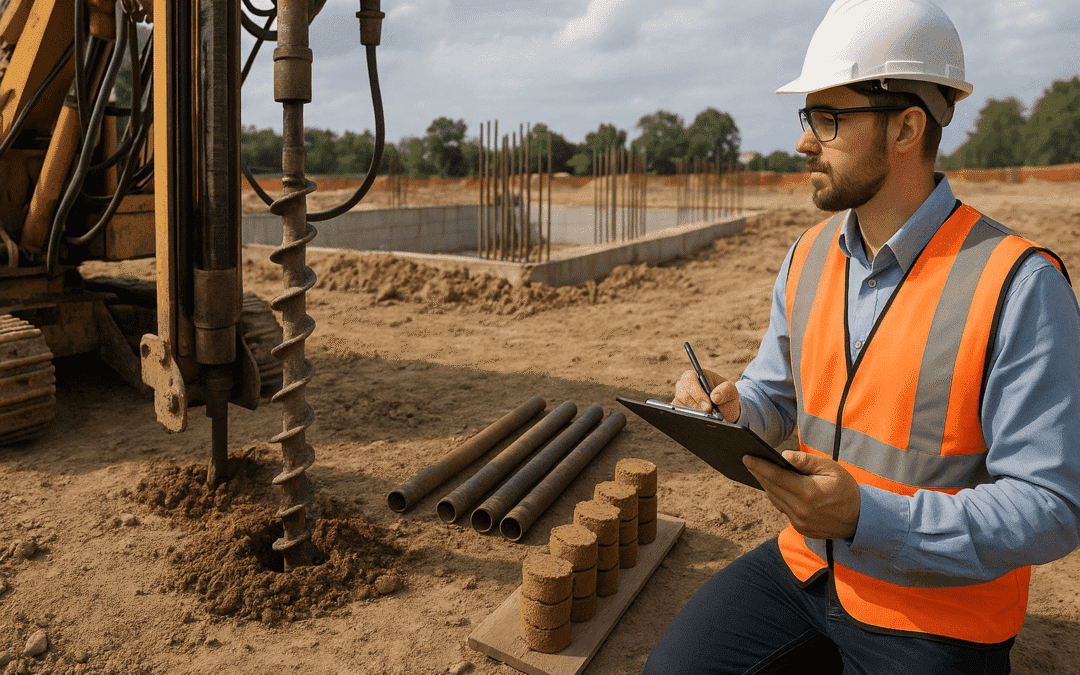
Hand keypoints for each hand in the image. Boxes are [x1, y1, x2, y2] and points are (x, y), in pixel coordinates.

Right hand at [673, 369, 740, 421]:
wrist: (724, 411)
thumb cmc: (725, 397)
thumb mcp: (731, 391)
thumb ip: (726, 390)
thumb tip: (714, 397)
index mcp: (696, 376)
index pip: (689, 379)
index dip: (697, 393)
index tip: (708, 406)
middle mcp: (684, 386)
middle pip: (681, 394)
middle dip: (695, 406)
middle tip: (707, 415)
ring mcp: (680, 399)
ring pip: (679, 406)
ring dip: (693, 414)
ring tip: (706, 420)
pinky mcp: (678, 410)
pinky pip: (679, 416)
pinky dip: (689, 420)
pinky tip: (700, 424)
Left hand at [743, 451, 859, 539]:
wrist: (861, 518)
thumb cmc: (846, 488)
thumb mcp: (830, 468)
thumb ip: (806, 461)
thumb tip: (783, 455)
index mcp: (809, 493)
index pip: (777, 477)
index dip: (760, 466)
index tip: (746, 457)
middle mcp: (801, 510)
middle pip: (772, 488)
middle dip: (759, 473)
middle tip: (748, 460)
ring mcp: (800, 522)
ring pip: (775, 500)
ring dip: (766, 485)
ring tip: (757, 470)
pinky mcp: (800, 528)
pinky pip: (783, 509)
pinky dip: (776, 496)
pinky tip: (772, 485)